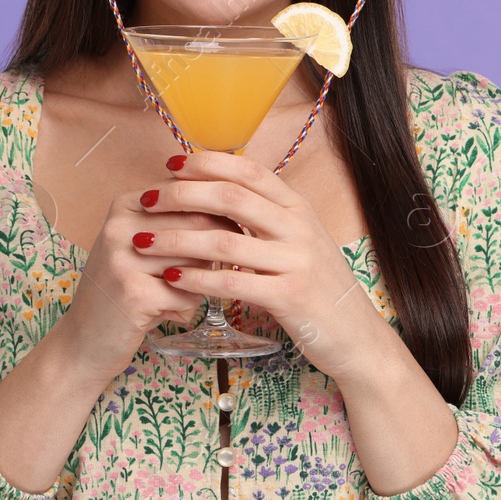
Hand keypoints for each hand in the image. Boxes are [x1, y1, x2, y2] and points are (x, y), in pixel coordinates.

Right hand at [55, 181, 242, 381]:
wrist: (82, 343)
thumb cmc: (121, 291)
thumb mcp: (140, 247)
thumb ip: (176, 225)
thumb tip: (236, 213)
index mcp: (125, 205)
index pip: (191, 196)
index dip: (219, 216)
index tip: (229, 235)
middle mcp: (120, 225)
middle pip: (199, 224)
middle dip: (216, 251)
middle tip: (212, 270)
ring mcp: (123, 259)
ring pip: (198, 260)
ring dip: (200, 281)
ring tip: (178, 294)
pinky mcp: (134, 293)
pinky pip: (188, 293)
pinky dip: (187, 307)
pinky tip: (168, 314)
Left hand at [134, 150, 381, 378]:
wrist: (356, 336)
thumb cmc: (317, 286)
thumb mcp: (298, 240)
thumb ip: (266, 216)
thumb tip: (219, 190)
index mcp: (298, 207)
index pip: (248, 171)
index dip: (206, 164)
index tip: (171, 164)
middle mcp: (299, 228)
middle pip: (231, 197)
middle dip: (182, 195)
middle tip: (147, 200)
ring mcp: (296, 261)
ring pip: (225, 239)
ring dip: (177, 239)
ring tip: (143, 242)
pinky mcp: (290, 296)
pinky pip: (233, 282)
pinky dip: (197, 278)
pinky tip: (172, 279)